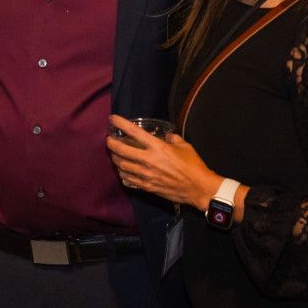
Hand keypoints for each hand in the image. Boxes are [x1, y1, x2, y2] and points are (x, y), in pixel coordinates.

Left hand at [106, 115, 220, 211]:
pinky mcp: (147, 186)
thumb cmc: (193, 166)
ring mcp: (146, 175)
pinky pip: (128, 179)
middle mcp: (148, 160)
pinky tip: (123, 171)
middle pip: (121, 151)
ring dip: (116, 159)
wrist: (198, 188)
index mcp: (158, 147)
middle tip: (109, 140)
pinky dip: (123, 173)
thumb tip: (167, 136)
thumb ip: (173, 139)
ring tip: (115, 155)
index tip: (113, 118)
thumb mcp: (185, 146)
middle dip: (111, 144)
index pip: (134, 132)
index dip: (121, 123)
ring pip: (122, 166)